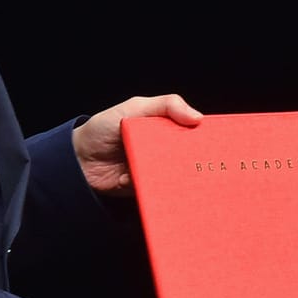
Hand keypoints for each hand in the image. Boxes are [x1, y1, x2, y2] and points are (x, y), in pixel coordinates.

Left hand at [74, 93, 203, 198]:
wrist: (76, 161)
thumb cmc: (102, 129)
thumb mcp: (134, 107)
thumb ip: (166, 105)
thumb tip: (198, 118)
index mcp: (162, 128)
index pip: (190, 132)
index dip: (205, 136)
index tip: (220, 142)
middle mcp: (161, 150)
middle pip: (187, 156)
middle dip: (196, 161)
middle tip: (210, 166)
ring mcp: (153, 170)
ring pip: (175, 175)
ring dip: (178, 177)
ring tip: (183, 177)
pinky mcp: (145, 188)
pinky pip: (159, 191)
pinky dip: (158, 190)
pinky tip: (153, 185)